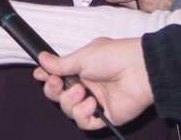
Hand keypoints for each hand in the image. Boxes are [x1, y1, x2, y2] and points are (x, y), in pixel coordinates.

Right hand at [33, 38, 153, 129]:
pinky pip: (85, 123)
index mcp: (79, 69)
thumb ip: (60, 64)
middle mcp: (85, 86)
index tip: (41, 75)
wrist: (139, 70)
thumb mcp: (82, 57)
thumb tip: (42, 59)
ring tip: (82, 91)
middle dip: (53, 90)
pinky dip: (84, 114)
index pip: (56, 77)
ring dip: (70, 101)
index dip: (46, 78)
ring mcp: (94, 101)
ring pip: (68, 110)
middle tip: (56, 82)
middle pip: (58, 95)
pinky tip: (92, 103)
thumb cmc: (114, 57)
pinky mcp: (105, 116)